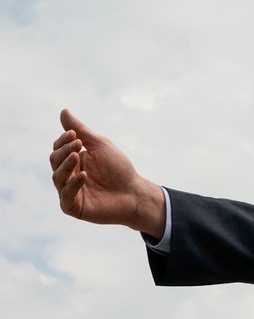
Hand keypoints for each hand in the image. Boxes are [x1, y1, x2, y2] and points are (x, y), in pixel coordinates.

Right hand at [49, 108, 165, 237]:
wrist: (134, 191)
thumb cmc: (118, 168)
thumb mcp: (99, 145)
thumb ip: (80, 130)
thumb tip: (63, 111)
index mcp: (73, 160)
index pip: (58, 148)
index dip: (62, 141)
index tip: (74, 134)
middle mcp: (68, 176)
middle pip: (54, 160)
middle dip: (64, 151)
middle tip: (78, 144)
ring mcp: (69, 192)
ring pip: (57, 177)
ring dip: (66, 165)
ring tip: (77, 156)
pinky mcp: (74, 207)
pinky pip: (66, 196)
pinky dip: (72, 184)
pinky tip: (83, 175)